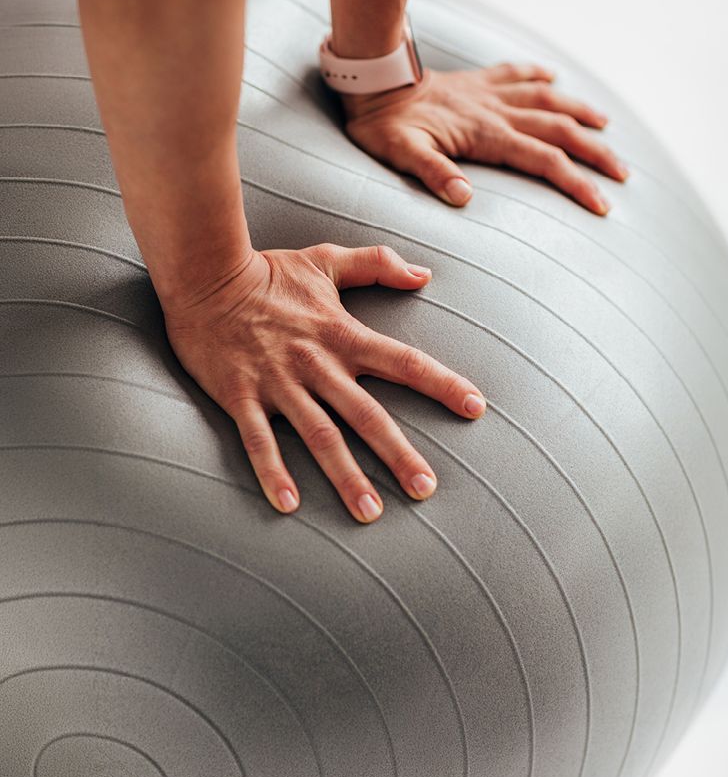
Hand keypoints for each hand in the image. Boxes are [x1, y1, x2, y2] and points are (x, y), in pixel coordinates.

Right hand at [163, 244, 485, 522]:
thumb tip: (423, 274)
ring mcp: (279, 382)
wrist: (204, 273)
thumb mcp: (326, 261)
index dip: (442, 384)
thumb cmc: (268, 272)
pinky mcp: (241, 395)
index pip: (404, 361)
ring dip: (345, 477)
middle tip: (425, 490)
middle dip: (398, 454)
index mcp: (342, 335)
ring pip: (319, 437)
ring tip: (369, 515)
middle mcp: (317, 364)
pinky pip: (258, 440)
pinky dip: (273, 472)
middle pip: (367, 415)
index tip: (475, 408)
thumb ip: (377, 265)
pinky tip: (289, 506)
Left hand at [342, 64, 627, 213]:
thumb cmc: (385, 126)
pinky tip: (555, 79)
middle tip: (624, 174)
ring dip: (581, 112)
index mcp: (487, 135)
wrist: (373, 82)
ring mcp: (490, 93)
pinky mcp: (478, 81)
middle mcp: (497, 111)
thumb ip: (435, 174)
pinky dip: (540, 76)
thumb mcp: (403, 156)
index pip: (544, 161)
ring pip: (548, 99)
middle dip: (596, 154)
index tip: (601, 204)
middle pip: (561, 130)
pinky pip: (517, 73)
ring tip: (608, 126)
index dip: (576, 183)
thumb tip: (465, 198)